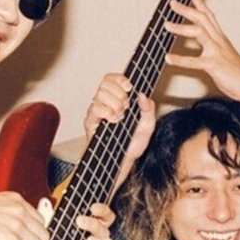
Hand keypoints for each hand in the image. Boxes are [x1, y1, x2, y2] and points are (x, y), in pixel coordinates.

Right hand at [84, 73, 155, 187]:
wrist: (125, 161)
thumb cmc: (134, 144)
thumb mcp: (148, 126)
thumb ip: (148, 110)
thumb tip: (143, 95)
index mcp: (117, 99)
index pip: (111, 79)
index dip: (119, 79)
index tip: (129, 87)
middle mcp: (105, 103)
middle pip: (105, 83)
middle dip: (120, 93)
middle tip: (126, 107)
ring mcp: (96, 112)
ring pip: (100, 94)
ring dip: (115, 104)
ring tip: (121, 117)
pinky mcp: (90, 122)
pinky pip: (95, 108)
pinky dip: (107, 112)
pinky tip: (114, 121)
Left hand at [163, 0, 239, 106]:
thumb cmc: (239, 74)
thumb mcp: (226, 55)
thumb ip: (215, 48)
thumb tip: (206, 46)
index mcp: (221, 39)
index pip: (209, 16)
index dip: (200, 3)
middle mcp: (219, 41)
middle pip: (202, 18)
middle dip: (187, 9)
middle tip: (172, 2)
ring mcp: (216, 52)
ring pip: (198, 33)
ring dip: (181, 28)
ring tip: (166, 25)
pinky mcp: (214, 65)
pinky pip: (194, 61)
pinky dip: (180, 59)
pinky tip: (169, 58)